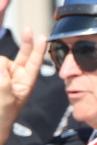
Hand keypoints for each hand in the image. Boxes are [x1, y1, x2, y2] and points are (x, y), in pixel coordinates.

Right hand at [0, 26, 45, 144]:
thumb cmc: (3, 115)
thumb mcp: (5, 102)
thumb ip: (4, 85)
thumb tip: (2, 68)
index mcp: (26, 82)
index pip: (34, 63)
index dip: (39, 49)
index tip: (43, 36)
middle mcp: (17, 74)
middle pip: (23, 54)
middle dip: (27, 42)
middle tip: (28, 28)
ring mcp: (5, 73)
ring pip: (1, 61)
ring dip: (0, 68)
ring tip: (0, 89)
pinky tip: (0, 85)